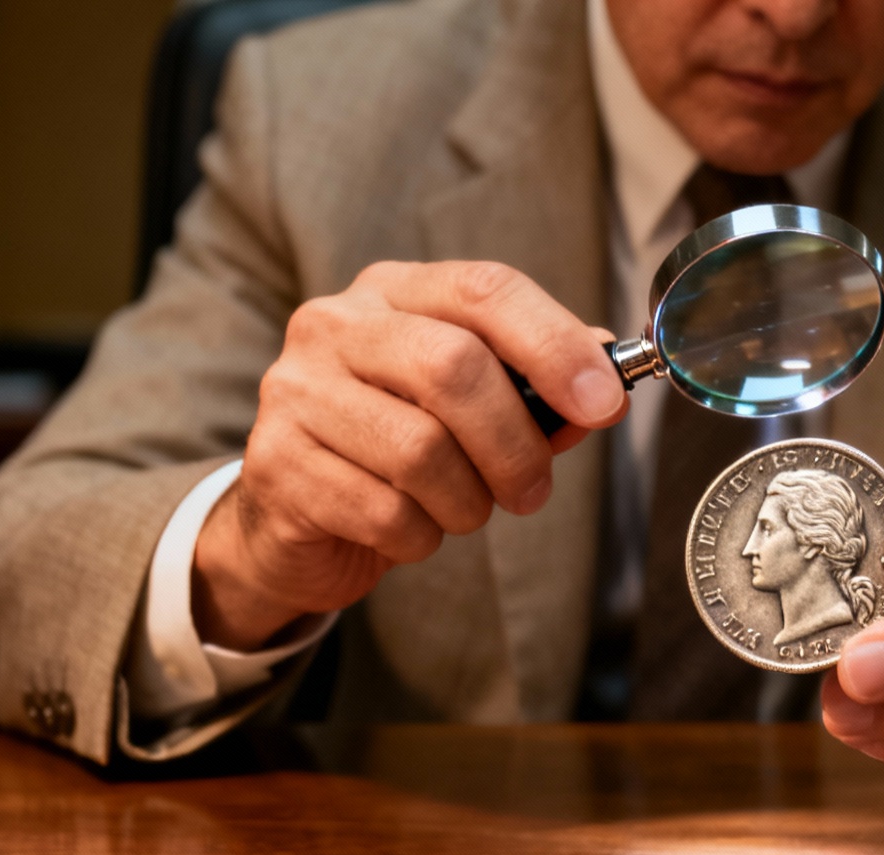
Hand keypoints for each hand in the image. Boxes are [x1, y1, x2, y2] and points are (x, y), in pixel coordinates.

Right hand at [193, 261, 625, 650]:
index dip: (556, 345)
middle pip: (454, 366)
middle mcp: (335, 325)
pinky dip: (419, 537)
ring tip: (463, 511)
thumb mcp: (473, 408)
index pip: (485, 289)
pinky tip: (409, 531)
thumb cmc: (398, 451)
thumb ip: (539, 391)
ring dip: (467, 501)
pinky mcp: (275, 463)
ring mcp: (296, 390)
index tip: (606, 402)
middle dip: (515, 443)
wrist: (294, 522)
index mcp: (393, 291)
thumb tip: (608, 391)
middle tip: (532, 489)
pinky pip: (383, 510)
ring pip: (420, 449)